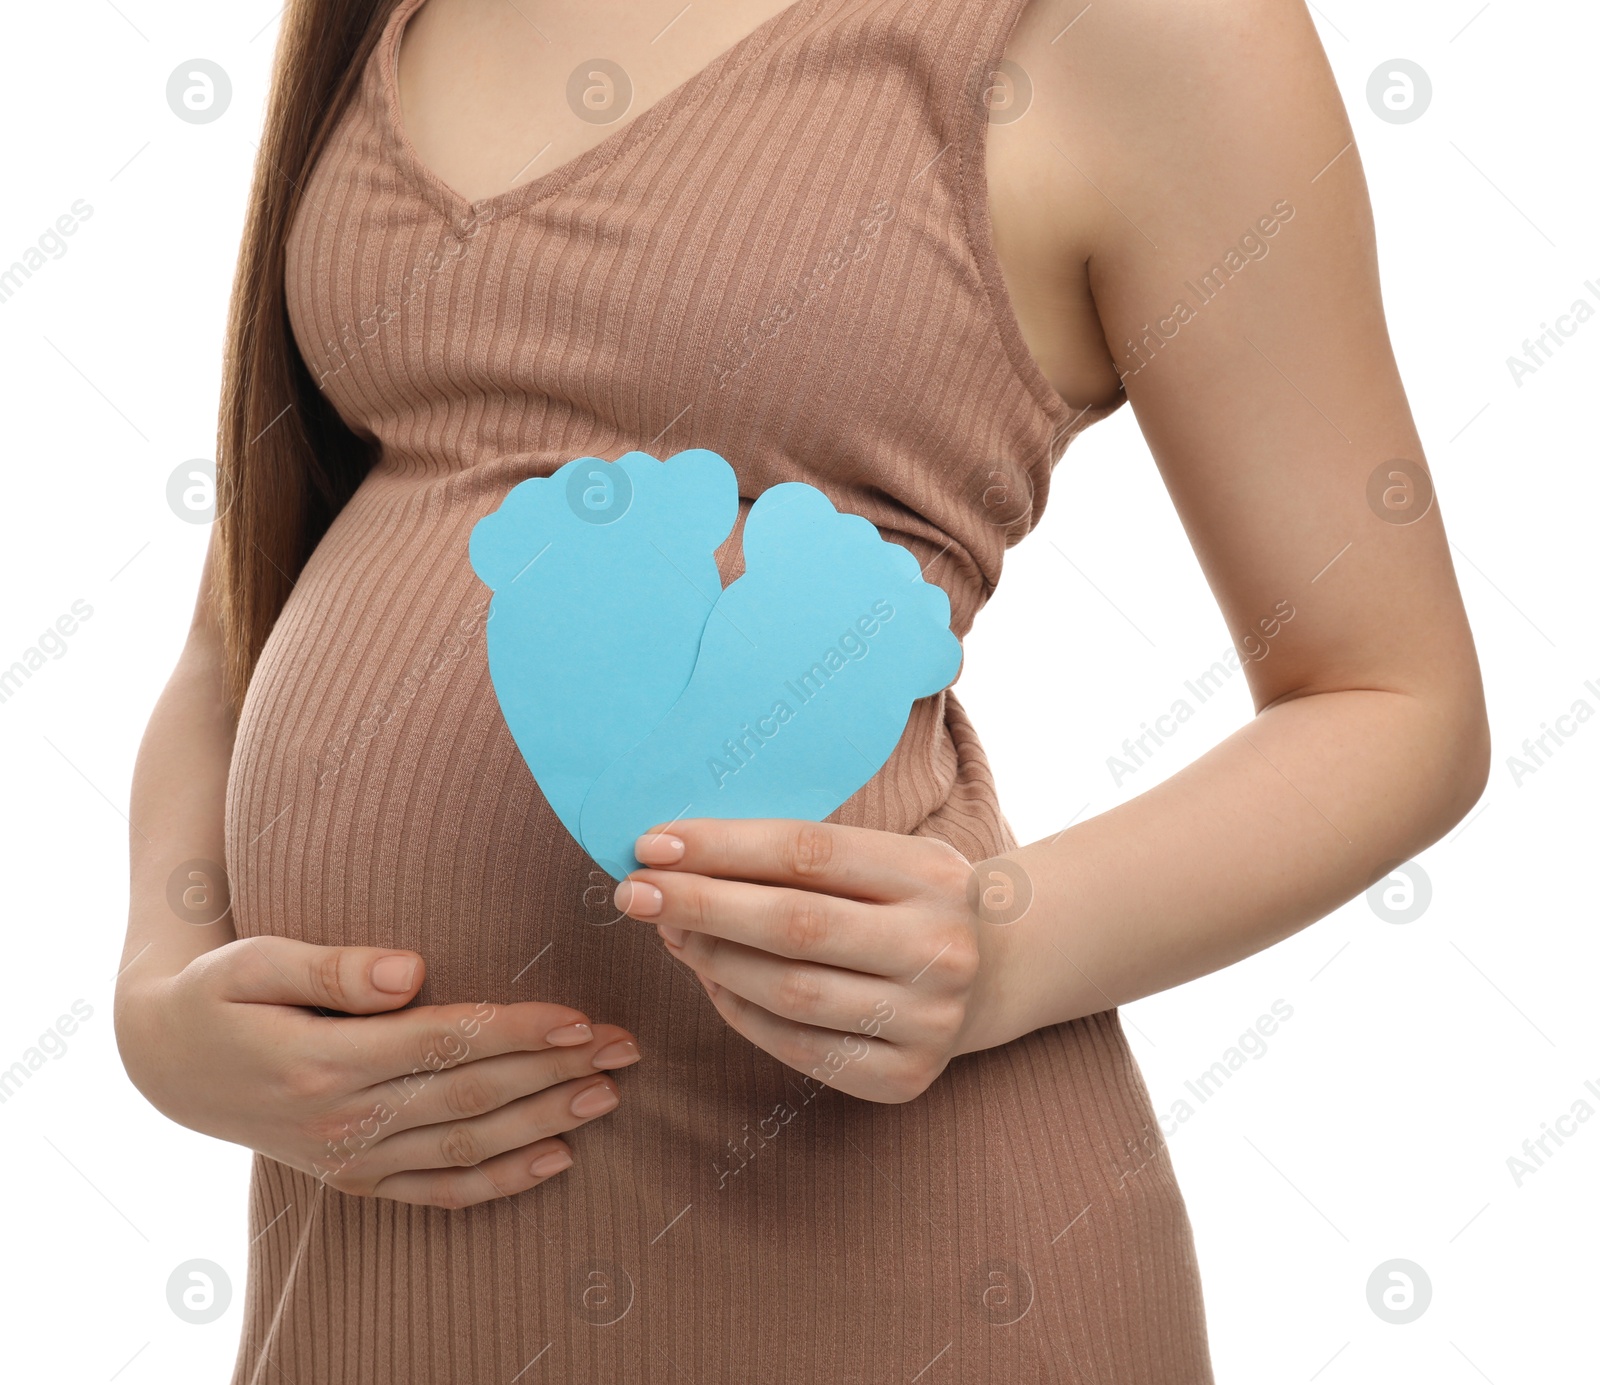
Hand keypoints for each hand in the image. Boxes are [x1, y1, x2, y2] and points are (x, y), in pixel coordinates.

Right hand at [115, 936, 640, 1207]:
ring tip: (608, 1093)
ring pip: (468, 1146)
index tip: (580, 1015)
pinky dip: (500, 1181)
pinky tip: (557, 1159)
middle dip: (555, 1072)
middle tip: (624, 1046)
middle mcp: (344, 1120)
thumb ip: (332, 966)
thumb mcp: (254, 962)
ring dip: (546, 1122)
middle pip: (472, 1097)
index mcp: (324, 1060)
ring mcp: (351, 1158)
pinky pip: (439, 1190)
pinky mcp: (355, 1178)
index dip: (519, 1030)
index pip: (445, 1043)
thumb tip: (409, 969)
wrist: (167, 1062)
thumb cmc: (220, 993)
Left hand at [611, 820, 986, 1102]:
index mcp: (933, 873)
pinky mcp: (905, 1078)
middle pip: (794, 925)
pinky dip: (740, 1011)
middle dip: (700, 905)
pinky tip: (710, 979)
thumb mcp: (878, 856)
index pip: (808, 853)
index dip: (723, 848)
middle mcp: (940, 948)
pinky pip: (797, 1048)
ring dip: (711, 959)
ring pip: (788, 992)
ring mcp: (928, 1020)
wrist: (994, 972)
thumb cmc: (906, 899)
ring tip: (670, 931)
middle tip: (633, 892)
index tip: (652, 844)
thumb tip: (675, 860)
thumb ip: (793, 857)